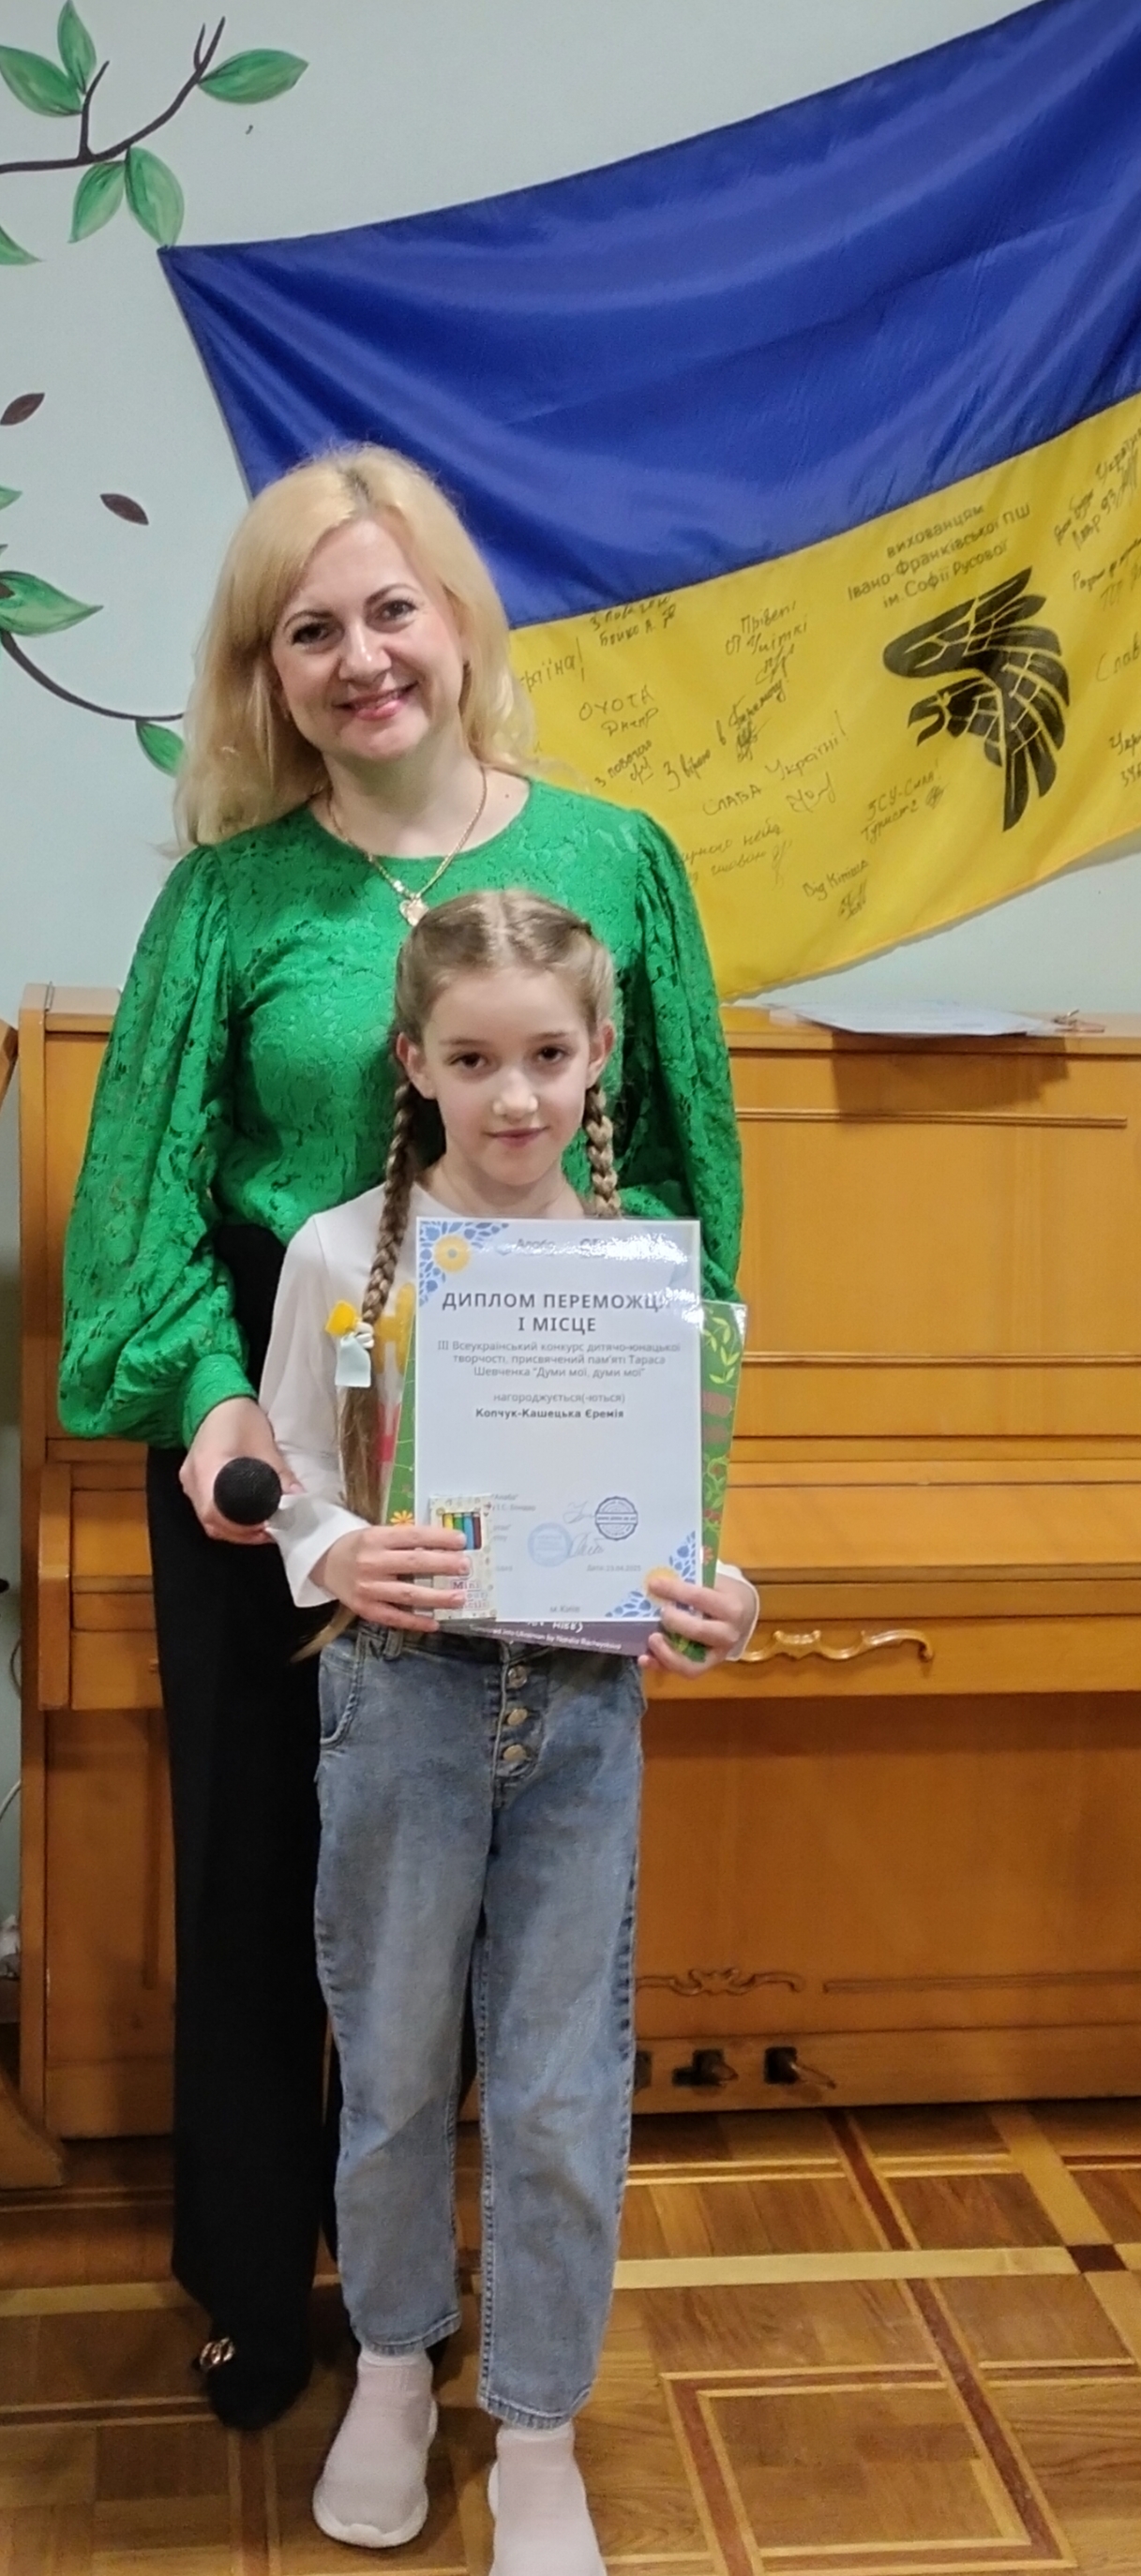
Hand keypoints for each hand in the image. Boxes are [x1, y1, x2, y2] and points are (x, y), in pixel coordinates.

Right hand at [179, 1396, 299, 1544]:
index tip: (266, 1526)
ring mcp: (190, 1482)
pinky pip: (207, 1510)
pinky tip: (247, 1518)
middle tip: (270, 1531)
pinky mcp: (194, 1482)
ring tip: (262, 1527)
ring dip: (234, 1529)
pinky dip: (227, 1520)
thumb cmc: (239, 1416)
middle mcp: (192, 1479)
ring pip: (208, 1519)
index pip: (216, 1511)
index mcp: (207, 1467)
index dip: (241, 1526)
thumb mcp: (264, 1443)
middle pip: (212, 1520)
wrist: (217, 1399)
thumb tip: (297, 1498)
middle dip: (241, 1532)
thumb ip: (279, 1473)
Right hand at [315, 1521, 468, 1630]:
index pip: (413, 1536)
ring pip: (408, 1594)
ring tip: (459, 1597)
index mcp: (376, 1538)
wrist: (325, 1564)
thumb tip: (444, 1545)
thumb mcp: (377, 1533)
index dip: (439, 1538)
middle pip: (414, 1564)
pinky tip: (435, 1622)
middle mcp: (372, 1563)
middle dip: (444, 1565)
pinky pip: (394, 1618)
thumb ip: (405, 1540)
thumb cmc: (359, 1546)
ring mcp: (368, 1588)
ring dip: (436, 1597)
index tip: (462, 1541)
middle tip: (466, 1567)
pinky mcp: (365, 1609)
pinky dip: (415, 1622)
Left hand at [640, 1569, 756, 1674]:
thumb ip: (691, 1580)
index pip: (700, 1598)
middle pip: (699, 1631)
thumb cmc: (721, 1593)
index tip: (654, 1583)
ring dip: (667, 1653)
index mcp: (731, 1607)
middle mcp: (727, 1634)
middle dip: (675, 1622)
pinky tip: (645, 1658)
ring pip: (692, 1663)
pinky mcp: (705, 1667)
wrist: (741, 1615)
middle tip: (660, 1612)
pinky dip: (661, 1666)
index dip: (675, 1590)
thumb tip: (658, 1574)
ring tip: (651, 1639)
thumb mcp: (714, 1581)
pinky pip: (683, 1671)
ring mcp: (717, 1654)